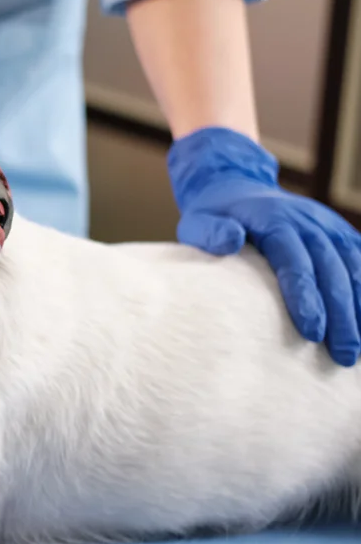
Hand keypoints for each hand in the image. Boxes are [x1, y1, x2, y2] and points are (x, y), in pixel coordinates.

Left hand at [168, 127, 360, 366]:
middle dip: (340, 314)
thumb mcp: (198, 220)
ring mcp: (328, 226)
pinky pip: (360, 260)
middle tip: (342, 355)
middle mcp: (308, 221)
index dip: (305, 297)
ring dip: (358, 308)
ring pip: (353, 267)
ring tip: (355, 350)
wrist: (237, 188)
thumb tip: (230, 241)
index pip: (294, 261)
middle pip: (330, 269)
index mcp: (274, 220)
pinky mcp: (339, 233)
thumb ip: (210, 232)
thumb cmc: (214, 216)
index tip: (311, 332)